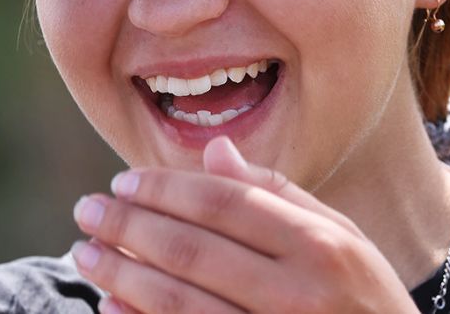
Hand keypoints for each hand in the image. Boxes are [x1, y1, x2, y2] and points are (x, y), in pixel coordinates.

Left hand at [72, 137, 418, 312]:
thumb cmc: (364, 298)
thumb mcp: (343, 237)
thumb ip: (279, 195)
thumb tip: (215, 150)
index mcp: (319, 244)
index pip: (223, 203)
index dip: (164, 189)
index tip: (123, 182)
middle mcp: (298, 292)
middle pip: (191, 249)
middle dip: (127, 226)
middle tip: (86, 210)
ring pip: (177, 301)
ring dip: (121, 274)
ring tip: (85, 252)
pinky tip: (110, 305)